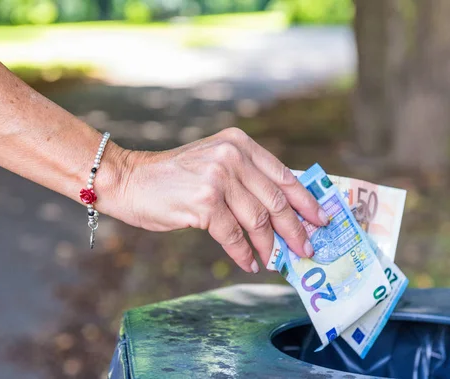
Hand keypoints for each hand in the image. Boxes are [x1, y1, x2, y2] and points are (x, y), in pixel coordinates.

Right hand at [103, 128, 328, 272]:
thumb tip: (282, 211)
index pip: (283, 175)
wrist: (129, 180)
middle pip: (275, 201)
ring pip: (257, 220)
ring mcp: (218, 179)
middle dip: (294, 230)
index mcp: (239, 144)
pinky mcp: (204, 203)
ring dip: (269, 246)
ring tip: (275, 261)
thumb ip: (245, 177)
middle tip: (306, 249)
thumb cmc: (173, 177)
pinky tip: (249, 262)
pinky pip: (234, 235)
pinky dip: (243, 253)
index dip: (305, 201)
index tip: (320, 220)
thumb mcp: (213, 162)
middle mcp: (232, 157)